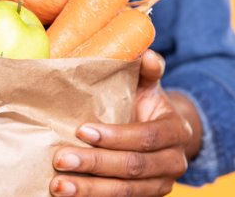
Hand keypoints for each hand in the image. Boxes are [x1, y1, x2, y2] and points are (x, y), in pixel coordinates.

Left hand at [50, 50, 202, 195]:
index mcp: (175, 132)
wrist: (157, 135)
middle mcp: (174, 163)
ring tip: (58, 186)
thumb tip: (146, 52)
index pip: (145, 138)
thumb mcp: (147, 85)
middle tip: (60, 159)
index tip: (82, 130)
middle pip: (133, 168)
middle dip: (95, 164)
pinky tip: (69, 196)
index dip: (115, 136)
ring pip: (126, 192)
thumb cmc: (143, 104)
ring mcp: (160, 186)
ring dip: (90, 190)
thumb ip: (147, 71)